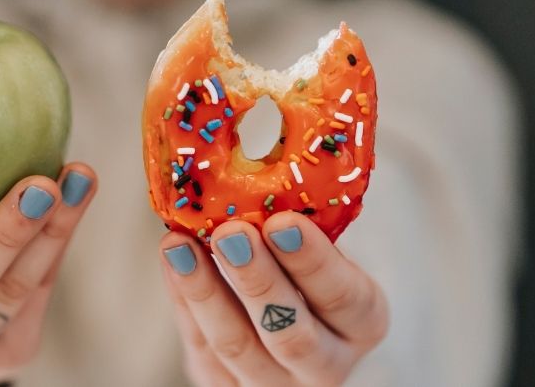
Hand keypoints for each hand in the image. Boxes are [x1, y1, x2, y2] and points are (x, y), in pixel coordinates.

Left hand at [159, 212, 388, 386]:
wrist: (284, 326)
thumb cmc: (305, 273)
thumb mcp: (321, 252)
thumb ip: (300, 227)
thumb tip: (256, 169)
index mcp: (361, 323)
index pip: (345, 299)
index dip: (314, 262)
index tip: (283, 221)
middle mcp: (325, 365)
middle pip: (292, 335)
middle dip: (258, 280)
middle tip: (231, 233)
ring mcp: (273, 384)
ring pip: (236, 346)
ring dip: (205, 291)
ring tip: (180, 244)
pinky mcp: (224, 386)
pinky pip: (200, 347)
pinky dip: (184, 299)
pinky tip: (173, 259)